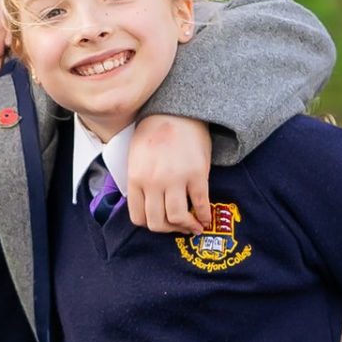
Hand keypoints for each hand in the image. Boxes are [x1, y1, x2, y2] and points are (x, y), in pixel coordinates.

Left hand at [126, 115, 212, 233]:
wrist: (176, 111)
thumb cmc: (154, 132)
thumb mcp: (136, 158)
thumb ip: (139, 181)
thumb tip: (146, 203)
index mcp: (136, 179)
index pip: (138, 217)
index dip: (150, 225)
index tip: (159, 223)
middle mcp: (153, 183)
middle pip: (157, 222)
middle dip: (168, 230)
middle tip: (177, 228)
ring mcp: (175, 180)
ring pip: (177, 218)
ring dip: (186, 227)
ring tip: (193, 226)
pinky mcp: (197, 175)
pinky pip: (200, 203)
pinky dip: (203, 215)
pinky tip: (206, 218)